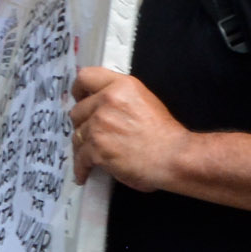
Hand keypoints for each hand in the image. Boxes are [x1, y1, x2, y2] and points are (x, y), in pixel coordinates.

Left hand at [72, 67, 188, 191]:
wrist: (173, 156)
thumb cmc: (165, 133)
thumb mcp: (144, 100)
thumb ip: (120, 97)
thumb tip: (100, 104)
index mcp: (121, 86)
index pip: (86, 77)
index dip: (78, 89)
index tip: (78, 98)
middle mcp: (108, 101)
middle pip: (77, 111)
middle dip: (81, 124)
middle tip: (88, 134)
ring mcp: (100, 124)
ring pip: (77, 136)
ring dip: (82, 147)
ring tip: (87, 157)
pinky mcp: (97, 148)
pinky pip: (79, 158)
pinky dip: (80, 169)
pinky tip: (84, 174)